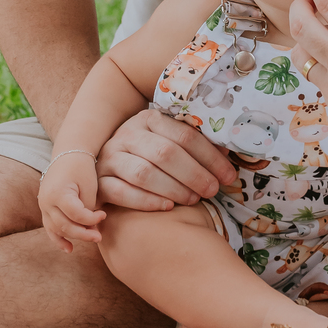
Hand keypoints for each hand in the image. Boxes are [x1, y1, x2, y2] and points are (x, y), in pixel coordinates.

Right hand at [39, 154, 104, 250]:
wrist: (68, 154)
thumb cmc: (82, 168)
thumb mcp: (89, 186)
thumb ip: (88, 208)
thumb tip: (90, 229)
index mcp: (58, 193)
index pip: (75, 215)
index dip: (91, 219)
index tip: (104, 215)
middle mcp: (46, 201)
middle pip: (64, 225)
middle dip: (83, 233)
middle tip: (99, 236)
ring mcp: (43, 206)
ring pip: (56, 229)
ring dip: (73, 237)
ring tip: (91, 239)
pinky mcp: (44, 209)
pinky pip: (49, 228)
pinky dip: (58, 239)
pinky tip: (69, 249)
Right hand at [95, 107, 236, 211]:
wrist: (110, 167)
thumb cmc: (151, 157)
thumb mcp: (171, 142)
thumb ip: (195, 144)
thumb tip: (228, 150)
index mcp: (149, 119)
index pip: (185, 136)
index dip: (210, 157)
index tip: (228, 176)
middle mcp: (127, 134)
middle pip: (165, 153)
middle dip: (194, 174)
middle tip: (213, 191)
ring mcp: (110, 157)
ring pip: (144, 173)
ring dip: (173, 189)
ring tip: (193, 200)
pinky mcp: (99, 181)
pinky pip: (121, 192)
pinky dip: (147, 201)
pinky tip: (168, 207)